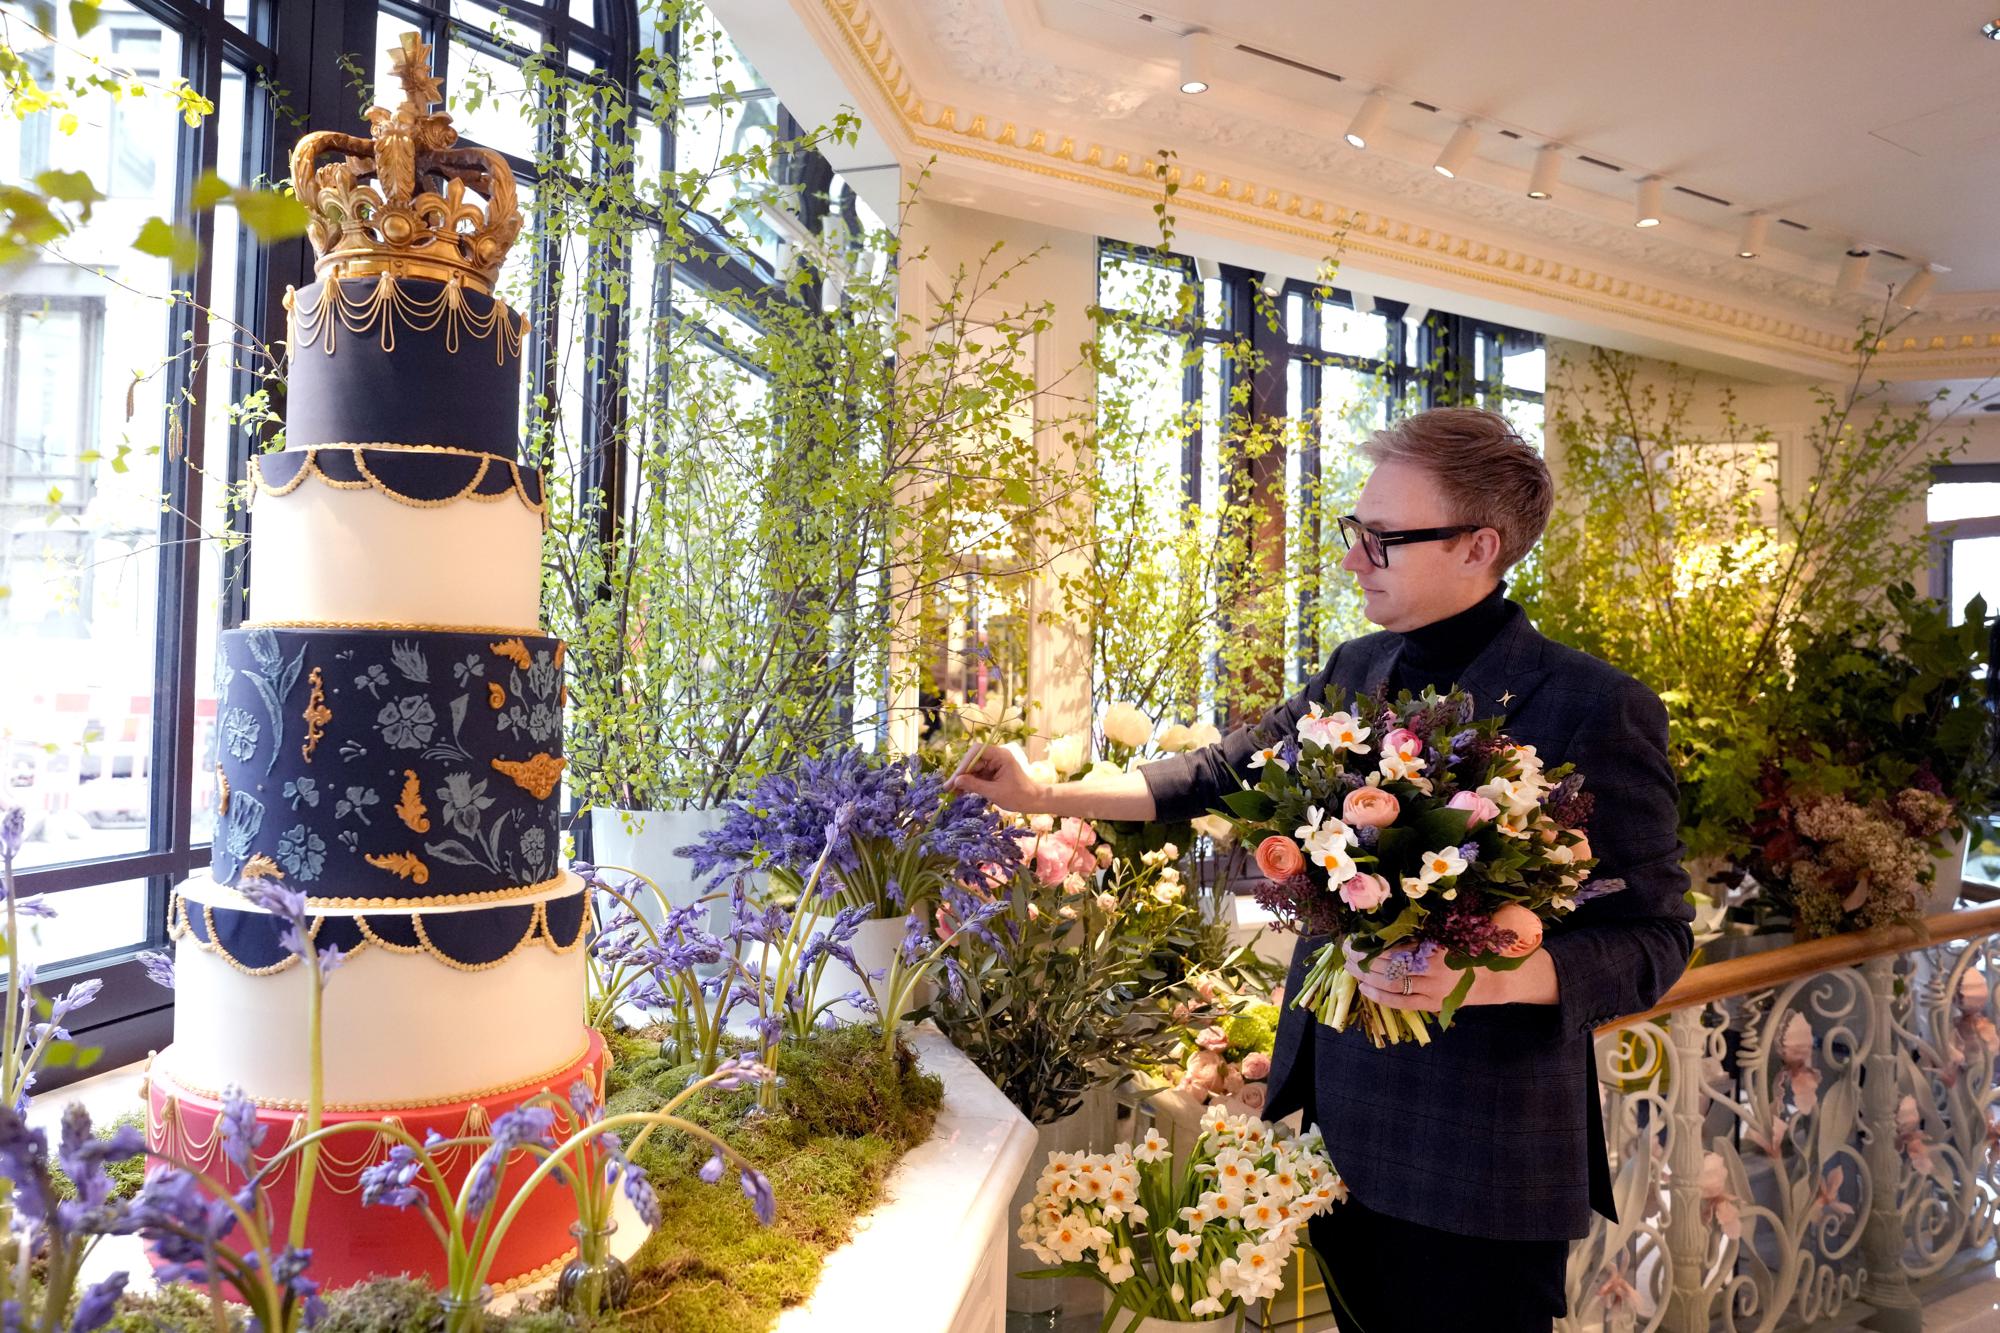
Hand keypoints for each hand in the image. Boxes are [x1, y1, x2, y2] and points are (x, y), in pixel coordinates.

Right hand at [948, 742, 1047, 813]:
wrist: (1033, 801)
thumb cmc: (1018, 796)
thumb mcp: (995, 792)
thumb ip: (975, 785)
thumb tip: (956, 781)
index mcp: (1000, 755)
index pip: (977, 751)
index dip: (964, 763)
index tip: (956, 778)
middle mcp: (996, 756)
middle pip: (973, 760)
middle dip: (961, 773)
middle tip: (949, 788)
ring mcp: (994, 764)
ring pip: (973, 768)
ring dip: (963, 780)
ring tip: (952, 793)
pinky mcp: (992, 772)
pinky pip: (977, 775)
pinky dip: (969, 783)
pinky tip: (960, 793)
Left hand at [1346, 938, 1471, 1012]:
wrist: (1493, 977)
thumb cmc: (1466, 951)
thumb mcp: (1446, 936)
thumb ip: (1421, 934)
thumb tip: (1386, 927)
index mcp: (1436, 948)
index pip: (1397, 947)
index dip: (1373, 944)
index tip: (1356, 938)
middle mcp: (1433, 970)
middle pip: (1390, 965)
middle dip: (1364, 959)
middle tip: (1346, 951)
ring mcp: (1432, 990)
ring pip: (1393, 984)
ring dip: (1367, 976)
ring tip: (1350, 967)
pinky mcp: (1432, 1005)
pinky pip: (1402, 1003)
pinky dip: (1381, 996)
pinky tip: (1364, 988)